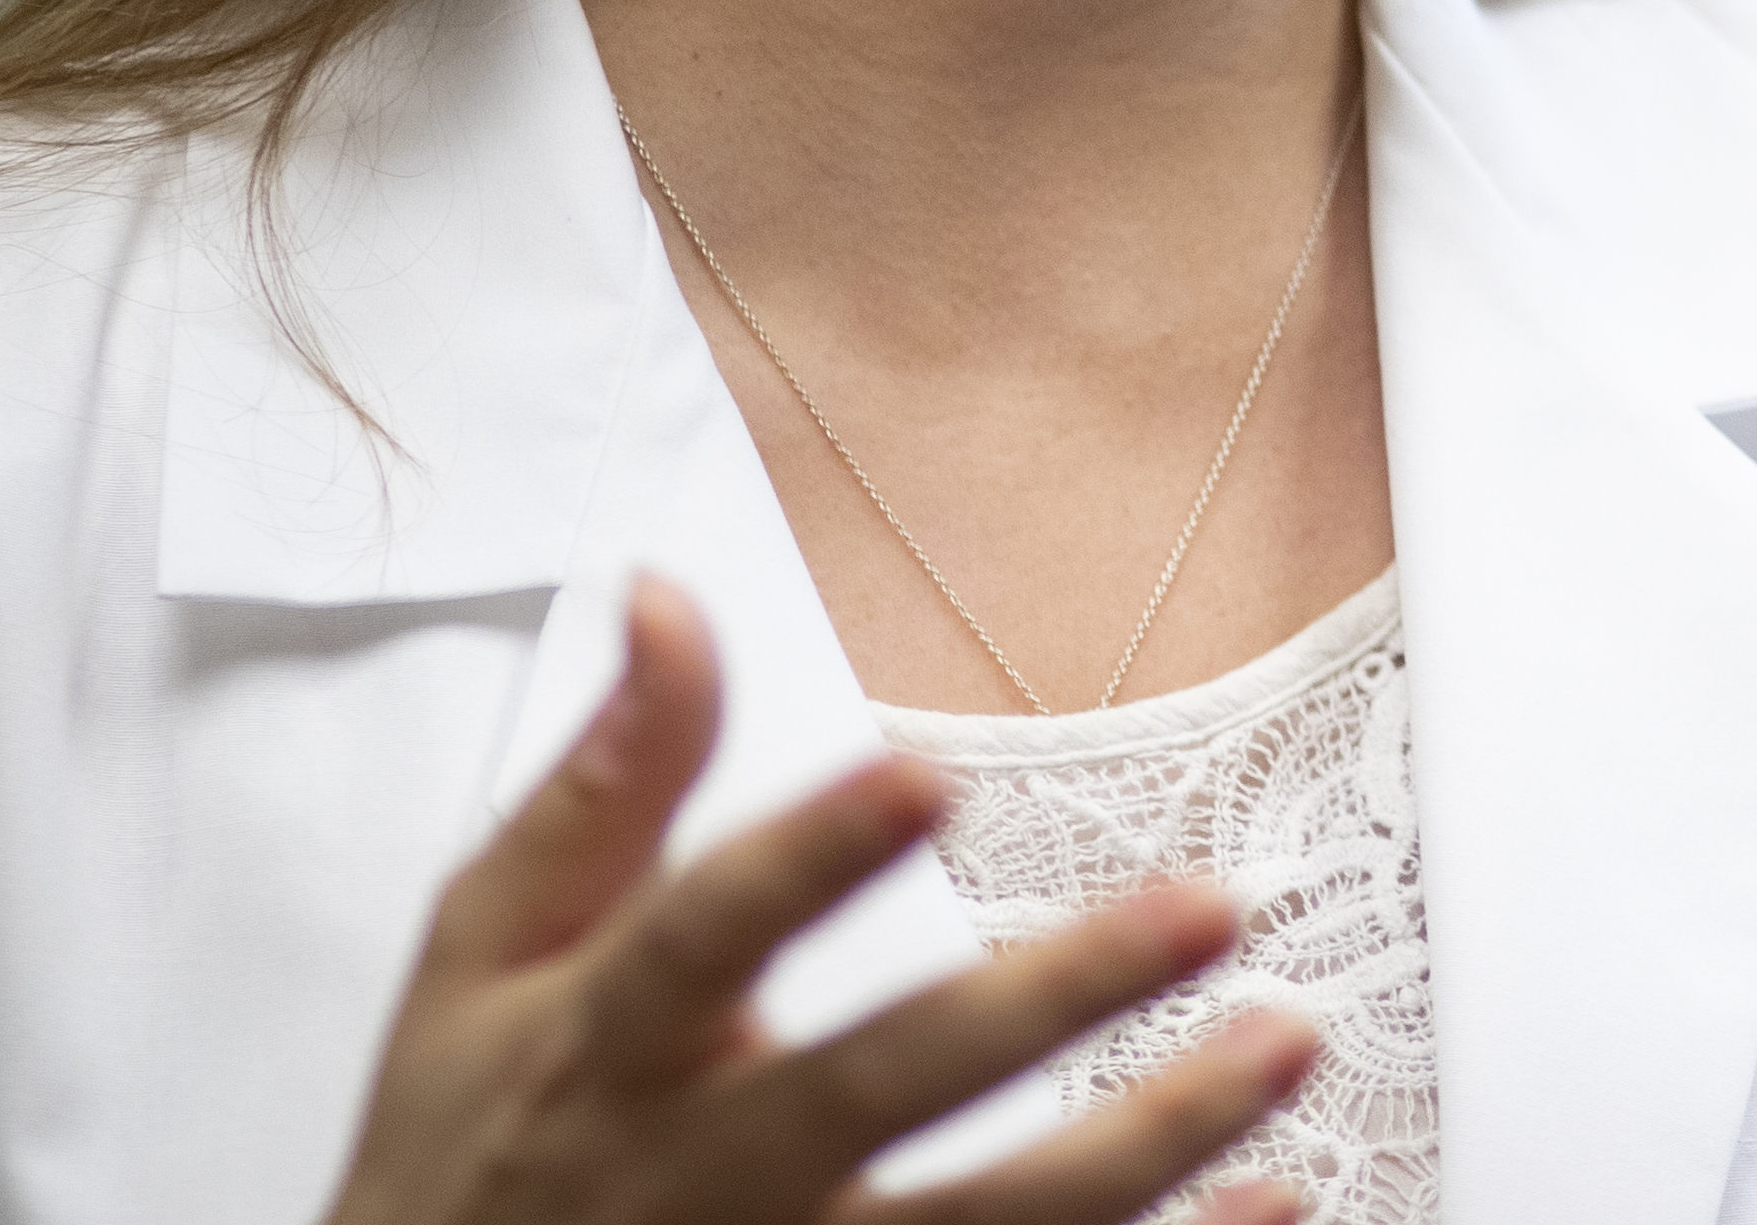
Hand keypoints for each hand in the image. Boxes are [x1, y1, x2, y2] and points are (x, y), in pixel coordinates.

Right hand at [323, 574, 1317, 1224]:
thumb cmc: (471, 1140)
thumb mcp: (487, 953)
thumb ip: (602, 781)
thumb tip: (667, 594)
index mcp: (609, 1041)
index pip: (705, 933)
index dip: (812, 857)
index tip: (927, 772)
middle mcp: (704, 1169)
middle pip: (882, 1083)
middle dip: (1049, 999)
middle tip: (1206, 906)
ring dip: (1148, 1143)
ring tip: (1285, 1041)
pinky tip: (1277, 1199)